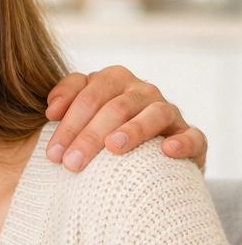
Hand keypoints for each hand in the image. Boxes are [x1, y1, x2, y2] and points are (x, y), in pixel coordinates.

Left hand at [45, 67, 206, 171]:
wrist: (143, 162)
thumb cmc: (100, 135)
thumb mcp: (79, 117)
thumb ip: (65, 102)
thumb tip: (52, 109)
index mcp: (113, 81)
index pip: (88, 94)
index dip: (68, 122)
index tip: (52, 151)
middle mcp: (142, 91)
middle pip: (115, 107)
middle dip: (89, 135)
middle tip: (69, 163)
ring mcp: (169, 112)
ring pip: (154, 114)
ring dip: (133, 130)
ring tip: (113, 147)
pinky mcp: (191, 137)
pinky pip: (192, 136)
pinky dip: (182, 142)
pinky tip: (167, 151)